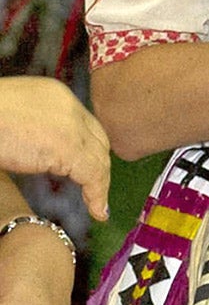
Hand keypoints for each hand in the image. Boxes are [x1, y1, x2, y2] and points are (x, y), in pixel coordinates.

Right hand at [0, 77, 109, 220]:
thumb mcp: (13, 116)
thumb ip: (31, 127)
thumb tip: (36, 151)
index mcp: (55, 94)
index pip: (85, 124)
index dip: (89, 149)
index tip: (87, 171)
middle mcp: (69, 106)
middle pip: (97, 139)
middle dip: (98, 165)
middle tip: (96, 191)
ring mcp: (70, 124)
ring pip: (98, 157)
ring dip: (99, 183)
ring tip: (97, 205)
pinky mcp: (66, 145)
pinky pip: (93, 173)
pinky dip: (97, 194)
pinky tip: (96, 210)